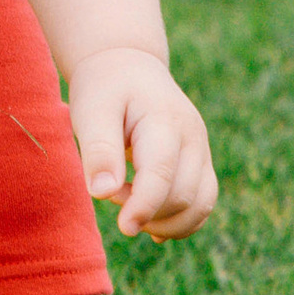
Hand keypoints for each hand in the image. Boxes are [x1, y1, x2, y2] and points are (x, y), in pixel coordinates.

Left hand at [69, 46, 217, 239]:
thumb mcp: (92, 110)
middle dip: (147, 211)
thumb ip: (99, 150)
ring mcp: (202, 151)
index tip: (123, 227)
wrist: (128, 67)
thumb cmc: (106, 89)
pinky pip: (201, 204)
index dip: (144, 206)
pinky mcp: (201, 164)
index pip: (162, 172)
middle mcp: (193, 136)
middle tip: (111, 193)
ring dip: (166, 223)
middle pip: (184, 196)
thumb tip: (102, 193)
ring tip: (130, 207)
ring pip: (200, 206)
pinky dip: (179, 221)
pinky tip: (149, 222)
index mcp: (164, 119)